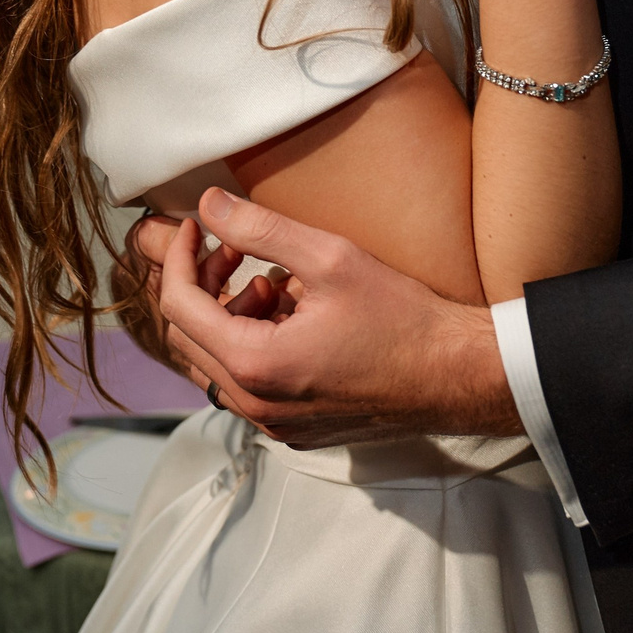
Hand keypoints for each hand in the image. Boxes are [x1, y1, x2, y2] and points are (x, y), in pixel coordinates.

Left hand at [133, 189, 520, 445]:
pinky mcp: (294, 428)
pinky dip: (253, 344)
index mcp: (254, 365)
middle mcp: (254, 404)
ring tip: (274, 282)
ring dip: (229, 315)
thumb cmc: (401, 318)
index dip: (178, 257)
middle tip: (235, 249)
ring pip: (216, 363)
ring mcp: (273, 423)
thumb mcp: (329, 258)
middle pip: (188, 337)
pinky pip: (247, 384)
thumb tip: (210, 204)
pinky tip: (294, 315)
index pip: (178, 306)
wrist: (454, 375)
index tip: (195, 226)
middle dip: (203, 285)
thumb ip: (259, 229)